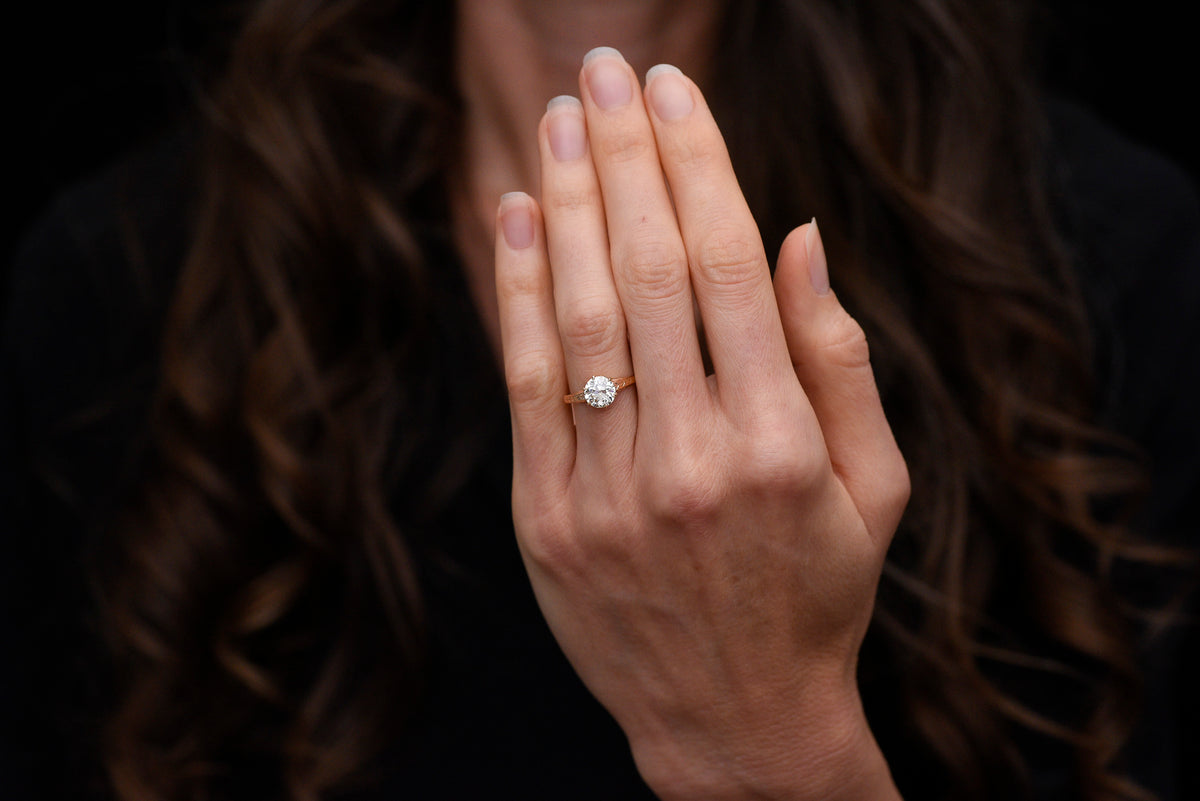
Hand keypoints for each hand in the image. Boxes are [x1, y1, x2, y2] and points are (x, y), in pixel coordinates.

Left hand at [494, 48, 907, 800]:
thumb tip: (795, 234)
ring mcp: (608, 494)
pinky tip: (518, 216)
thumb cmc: (816, 593)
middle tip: (605, 71)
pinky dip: (518, 293)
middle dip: (625, 156)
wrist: (732, 721)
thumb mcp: (871, 487)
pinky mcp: (547, 521)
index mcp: (780, 446)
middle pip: (647, 272)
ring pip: (580, 316)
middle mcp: (692, 462)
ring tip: (558, 119)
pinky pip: (526, 385)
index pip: (727, 268)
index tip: (673, 92)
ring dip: (568, 203)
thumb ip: (837, 360)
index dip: (697, 166)